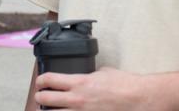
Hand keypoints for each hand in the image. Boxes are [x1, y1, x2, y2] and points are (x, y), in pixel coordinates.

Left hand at [34, 68, 152, 110]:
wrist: (138, 98)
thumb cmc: (125, 84)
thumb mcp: (104, 72)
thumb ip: (90, 75)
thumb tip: (87, 76)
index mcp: (80, 82)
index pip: (50, 80)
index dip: (41, 80)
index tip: (40, 82)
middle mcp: (77, 99)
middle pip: (45, 100)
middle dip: (40, 97)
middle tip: (41, 96)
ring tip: (50, 109)